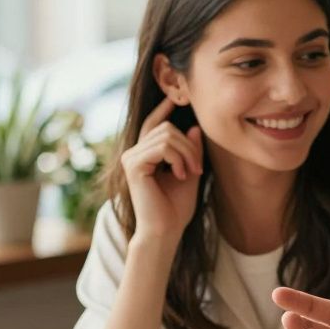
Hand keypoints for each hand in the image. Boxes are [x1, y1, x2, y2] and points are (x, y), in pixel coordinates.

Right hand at [122, 97, 203, 241]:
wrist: (166, 230)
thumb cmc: (176, 207)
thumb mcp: (189, 172)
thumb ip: (190, 150)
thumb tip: (193, 126)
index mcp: (145, 154)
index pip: (154, 124)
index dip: (164, 109)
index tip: (178, 98)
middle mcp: (134, 153)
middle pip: (168, 129)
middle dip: (190, 146)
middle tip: (198, 168)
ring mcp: (131, 158)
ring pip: (167, 136)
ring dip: (187, 153)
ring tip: (191, 173)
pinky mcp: (133, 165)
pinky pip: (162, 147)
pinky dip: (178, 159)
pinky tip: (181, 175)